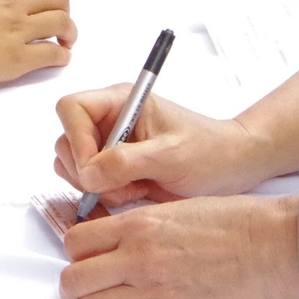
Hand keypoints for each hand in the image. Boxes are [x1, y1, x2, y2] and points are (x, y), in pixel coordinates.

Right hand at [0, 0, 76, 84]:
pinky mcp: (17, 58)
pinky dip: (62, 55)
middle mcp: (11, 2)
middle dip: (64, 5)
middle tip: (61, 14)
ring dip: (70, 31)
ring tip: (68, 38)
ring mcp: (17, 29)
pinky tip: (60, 57)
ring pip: (61, 22)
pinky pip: (53, 54)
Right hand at [54, 85, 271, 204]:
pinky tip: (136, 194)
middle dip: (86, 169)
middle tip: (119, 182)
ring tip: (133, 187)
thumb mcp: (170, 155)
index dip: (75, 138)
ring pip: (74, 168)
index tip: (93, 166)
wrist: (232, 168)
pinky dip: (106, 197)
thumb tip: (87, 172)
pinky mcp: (115, 172)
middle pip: (66, 142)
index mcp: (121, 101)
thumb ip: (126, 161)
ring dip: (97, 186)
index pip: (71, 109)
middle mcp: (110, 121)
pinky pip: (90, 186)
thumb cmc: (210, 151)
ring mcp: (110, 147)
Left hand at [61, 195, 298, 298]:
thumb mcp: (177, 209)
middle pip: (75, 280)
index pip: (75, 242)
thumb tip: (118, 242)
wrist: (274, 246)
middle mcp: (138, 259)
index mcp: (138, 226)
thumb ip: (141, 227)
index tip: (87, 261)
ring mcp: (154, 294)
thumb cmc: (237, 223)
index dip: (77, 255)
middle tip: (89, 291)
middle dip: (76, 288)